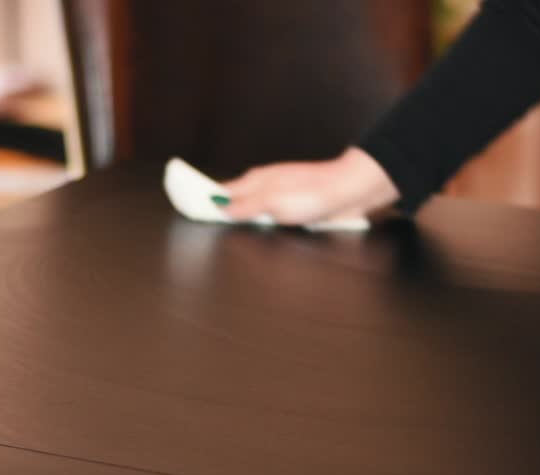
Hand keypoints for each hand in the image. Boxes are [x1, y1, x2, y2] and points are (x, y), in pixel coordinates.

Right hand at [221, 147, 399, 225]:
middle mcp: (266, 185)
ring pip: (254, 208)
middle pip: (236, 200)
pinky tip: (263, 229)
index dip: (206, 199)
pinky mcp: (297, 205)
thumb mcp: (271, 202)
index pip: (221, 190)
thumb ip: (244, 206)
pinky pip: (272, 214)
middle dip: (223, 211)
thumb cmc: (313, 193)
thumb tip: (219, 207)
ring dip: (244, 217)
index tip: (189, 207)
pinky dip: (263, 221)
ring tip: (228, 225)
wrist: (349, 191)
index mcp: (255, 180)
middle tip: (204, 220)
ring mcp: (281, 194)